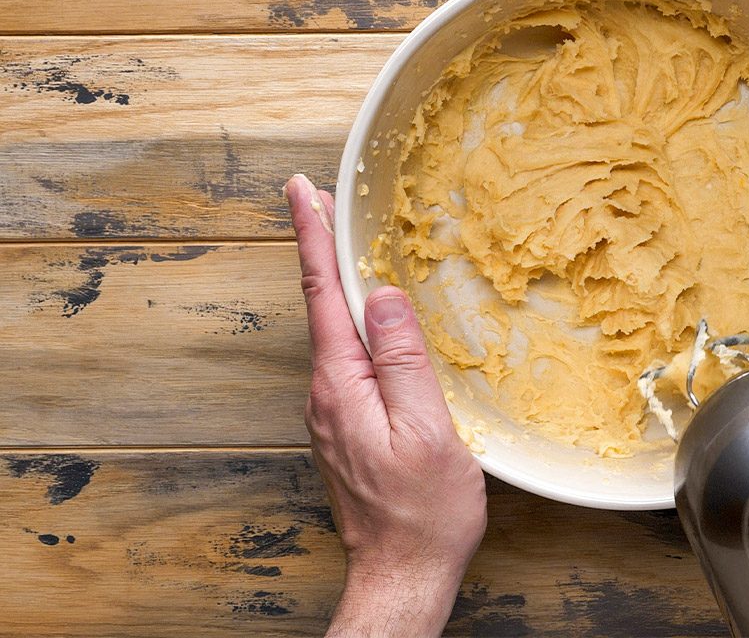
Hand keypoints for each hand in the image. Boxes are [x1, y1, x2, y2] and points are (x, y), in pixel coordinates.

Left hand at [286, 174, 486, 637]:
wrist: (403, 577)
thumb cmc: (423, 513)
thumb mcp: (427, 431)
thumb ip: (403, 360)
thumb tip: (381, 296)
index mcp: (343, 385)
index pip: (322, 294)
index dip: (313, 236)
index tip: (301, 190)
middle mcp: (327, 394)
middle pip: (324, 307)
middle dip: (322, 249)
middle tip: (323, 199)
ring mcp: (335, 413)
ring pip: (338, 334)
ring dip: (340, 285)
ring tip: (348, 243)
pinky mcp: (349, 429)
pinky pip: (351, 362)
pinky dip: (357, 325)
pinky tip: (374, 320)